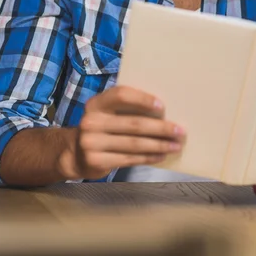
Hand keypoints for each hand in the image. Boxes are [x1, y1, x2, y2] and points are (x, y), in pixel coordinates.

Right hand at [58, 86, 184, 179]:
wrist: (74, 153)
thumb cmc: (102, 128)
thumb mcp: (107, 113)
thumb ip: (127, 109)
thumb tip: (165, 112)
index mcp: (96, 104)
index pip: (121, 95)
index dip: (143, 99)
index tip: (163, 106)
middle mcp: (91, 121)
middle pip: (134, 124)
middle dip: (161, 128)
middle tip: (181, 132)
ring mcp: (91, 142)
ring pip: (134, 144)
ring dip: (159, 145)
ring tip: (176, 145)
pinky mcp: (96, 161)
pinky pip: (129, 159)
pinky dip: (149, 157)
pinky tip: (162, 155)